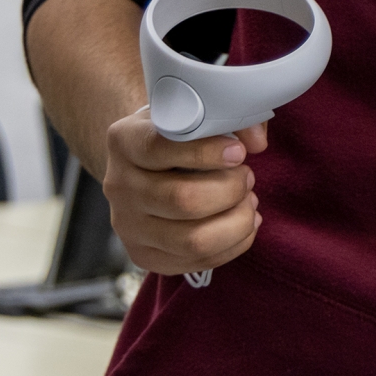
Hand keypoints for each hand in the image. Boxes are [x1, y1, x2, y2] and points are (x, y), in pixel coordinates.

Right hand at [102, 109, 267, 277]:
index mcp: (124, 141)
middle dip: (230, 190)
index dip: (206, 152)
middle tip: (247, 177)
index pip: (160, 149)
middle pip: (183, 200)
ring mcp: (127, 226)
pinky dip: (235, 243)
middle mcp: (118, 186)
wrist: (144, 167)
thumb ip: (230, 118)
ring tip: (249, 202)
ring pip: (193, 240)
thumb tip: (257, 140)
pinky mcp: (144, 256)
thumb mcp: (194, 114)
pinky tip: (244, 222)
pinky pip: (199, 261)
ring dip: (237, 221)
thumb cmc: (178, 137)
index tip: (239, 152)